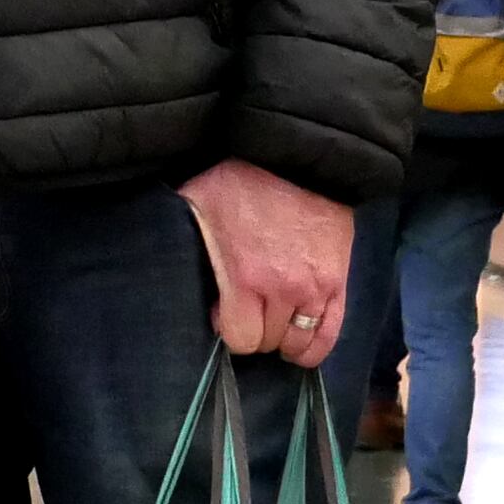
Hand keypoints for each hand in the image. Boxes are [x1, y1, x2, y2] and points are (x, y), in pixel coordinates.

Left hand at [177, 158, 350, 366]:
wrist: (301, 158)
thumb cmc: (242, 179)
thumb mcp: (198, 203)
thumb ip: (183, 236)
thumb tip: (162, 257)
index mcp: (247, 278)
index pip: (241, 338)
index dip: (227, 328)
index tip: (223, 311)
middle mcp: (285, 291)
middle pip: (269, 342)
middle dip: (254, 331)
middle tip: (248, 310)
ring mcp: (317, 289)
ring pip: (301, 344)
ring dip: (284, 339)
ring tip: (275, 324)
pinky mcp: (341, 282)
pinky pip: (331, 334)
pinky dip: (315, 344)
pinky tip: (302, 340)